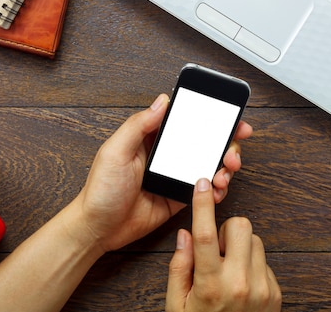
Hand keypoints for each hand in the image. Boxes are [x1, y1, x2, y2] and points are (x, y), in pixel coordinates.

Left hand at [74, 94, 252, 253]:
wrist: (98, 228)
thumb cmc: (100, 190)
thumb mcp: (116, 151)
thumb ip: (139, 125)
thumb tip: (162, 101)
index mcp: (151, 138)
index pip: (186, 121)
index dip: (210, 117)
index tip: (230, 116)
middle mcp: (166, 155)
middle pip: (205, 142)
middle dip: (226, 143)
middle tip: (232, 150)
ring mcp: (175, 176)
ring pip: (209, 165)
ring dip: (224, 166)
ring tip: (225, 171)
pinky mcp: (179, 198)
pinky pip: (205, 191)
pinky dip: (217, 189)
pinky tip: (218, 189)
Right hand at [166, 178, 281, 311]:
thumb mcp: (176, 305)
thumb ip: (179, 267)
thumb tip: (185, 235)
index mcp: (210, 284)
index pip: (204, 233)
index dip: (202, 204)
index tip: (202, 183)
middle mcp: (240, 283)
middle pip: (240, 226)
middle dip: (226, 231)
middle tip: (216, 251)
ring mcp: (262, 288)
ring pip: (255, 239)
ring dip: (240, 247)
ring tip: (228, 270)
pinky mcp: (276, 293)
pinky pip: (264, 259)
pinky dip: (251, 264)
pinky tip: (240, 283)